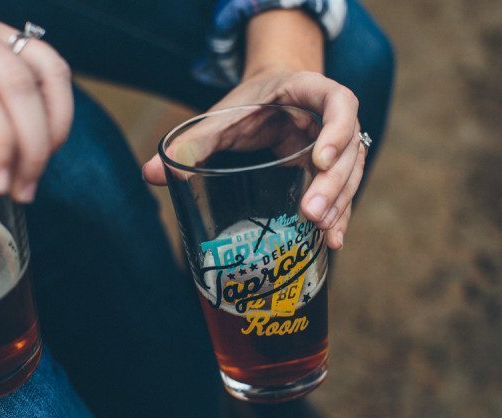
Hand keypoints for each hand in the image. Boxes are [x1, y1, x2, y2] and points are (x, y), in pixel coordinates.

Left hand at [143, 67, 364, 249]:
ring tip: (320, 231)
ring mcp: (337, 147)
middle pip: (349, 149)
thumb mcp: (221, 116)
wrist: (269, 99)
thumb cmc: (248, 103)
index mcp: (311, 92)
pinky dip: (340, 216)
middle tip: (310, 213)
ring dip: (339, 204)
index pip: (339, 103)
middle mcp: (332, 119)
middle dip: (333, 184)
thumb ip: (192, 142)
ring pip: (352, 174)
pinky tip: (332, 242)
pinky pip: (344, 194)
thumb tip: (150, 174)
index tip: (318, 159)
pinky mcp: (333, 172)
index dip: (337, 129)